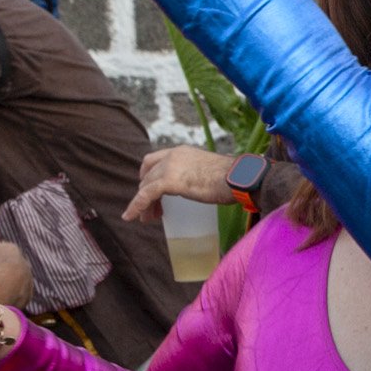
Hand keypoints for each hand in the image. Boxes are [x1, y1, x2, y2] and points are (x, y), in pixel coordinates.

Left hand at [123, 145, 238, 222]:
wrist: (238, 179)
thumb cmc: (233, 179)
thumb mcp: (210, 171)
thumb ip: (198, 174)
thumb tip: (201, 185)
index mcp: (182, 152)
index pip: (154, 160)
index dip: (148, 176)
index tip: (152, 191)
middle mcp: (172, 155)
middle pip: (148, 174)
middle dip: (146, 193)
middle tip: (152, 211)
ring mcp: (169, 167)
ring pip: (146, 186)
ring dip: (142, 203)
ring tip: (146, 219)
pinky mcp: (168, 181)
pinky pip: (145, 195)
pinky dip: (136, 206)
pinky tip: (132, 217)